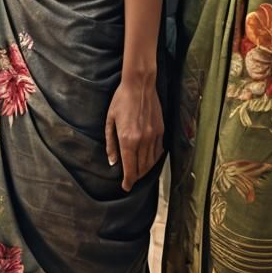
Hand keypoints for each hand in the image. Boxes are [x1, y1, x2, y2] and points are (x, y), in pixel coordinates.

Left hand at [105, 76, 164, 192]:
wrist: (139, 84)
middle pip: (141, 168)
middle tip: (130, 179)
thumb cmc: (121, 100)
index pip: (130, 168)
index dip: (128, 181)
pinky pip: (158, 151)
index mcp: (127, 139)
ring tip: (138, 171)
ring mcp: (153, 136)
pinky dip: (154, 159)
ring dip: (145, 170)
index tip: (126, 187)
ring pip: (151, 162)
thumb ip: (111, 143)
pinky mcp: (161, 130)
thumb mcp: (110, 120)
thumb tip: (113, 162)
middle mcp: (142, 141)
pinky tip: (148, 159)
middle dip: (135, 176)